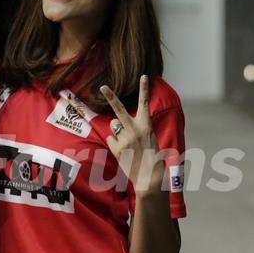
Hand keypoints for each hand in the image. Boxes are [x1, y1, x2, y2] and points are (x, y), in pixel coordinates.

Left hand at [100, 75, 162, 194]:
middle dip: (110, 96)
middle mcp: (135, 129)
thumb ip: (137, 128)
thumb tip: (118, 124)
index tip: (143, 76)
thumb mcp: (150, 138)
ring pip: (113, 125)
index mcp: (146, 125)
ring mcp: (125, 138)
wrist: (149, 176)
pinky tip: (123, 152)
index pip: (145, 103)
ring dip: (117, 130)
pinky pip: (111, 139)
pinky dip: (115, 144)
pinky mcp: (117, 147)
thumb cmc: (151, 157)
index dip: (144, 89)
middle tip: (102, 86)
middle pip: (119, 109)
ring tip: (127, 143)